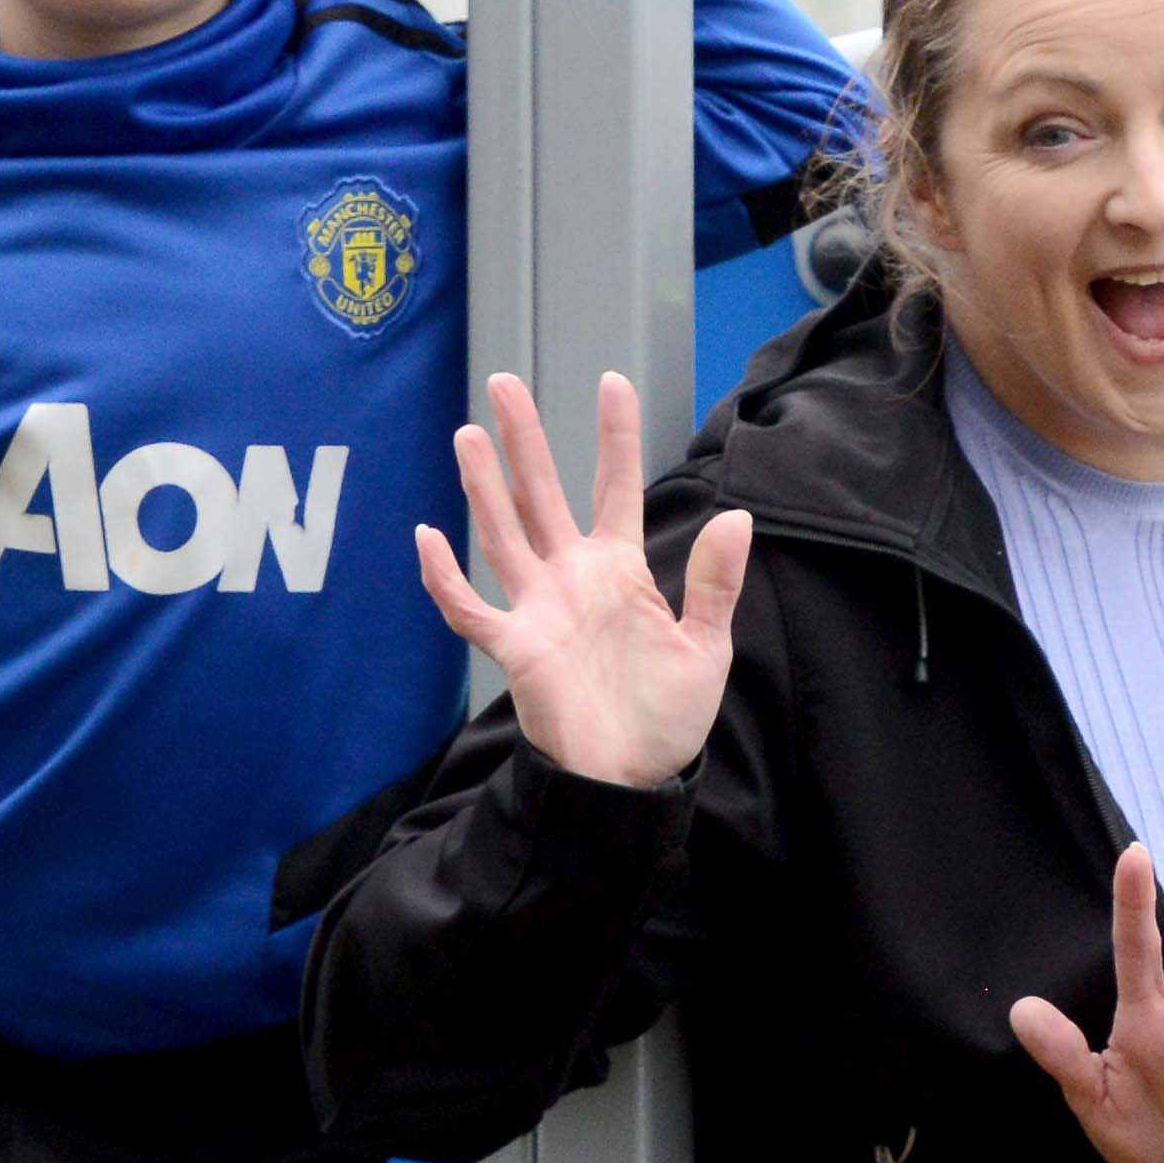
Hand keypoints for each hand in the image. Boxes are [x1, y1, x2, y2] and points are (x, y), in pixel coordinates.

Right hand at [405, 371, 742, 787]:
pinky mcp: (514, 648)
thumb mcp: (706, 648)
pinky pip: (469, 609)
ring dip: (483, 486)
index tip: (612, 382)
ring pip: (502, 533)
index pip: (615, 488)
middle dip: (524, 440)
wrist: (631, 779)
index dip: (614, 437)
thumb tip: (736, 518)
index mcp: (621, 570)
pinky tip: (427, 538)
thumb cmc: (666, 717)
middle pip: (542, 494)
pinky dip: (445, 578)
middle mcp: (573, 577)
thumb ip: (715, 583)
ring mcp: (538, 609)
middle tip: (503, 382)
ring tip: (467, 433)